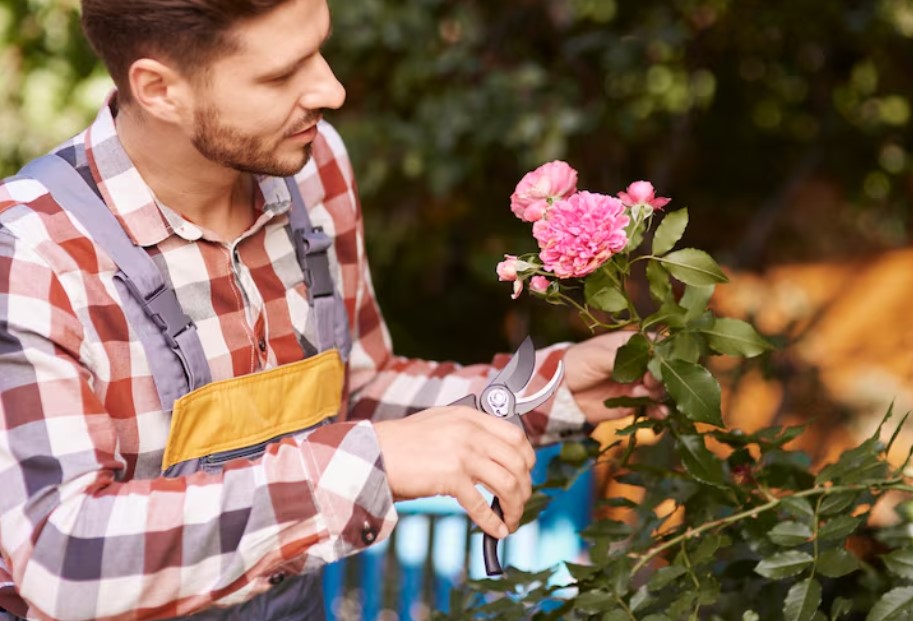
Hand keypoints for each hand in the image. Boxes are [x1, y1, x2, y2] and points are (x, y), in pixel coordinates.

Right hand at [374, 406, 534, 539]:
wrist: (373, 453)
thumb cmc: (403, 444)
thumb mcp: (441, 424)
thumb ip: (467, 432)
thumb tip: (494, 457)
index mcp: (469, 416)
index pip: (515, 434)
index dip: (527, 457)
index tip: (526, 473)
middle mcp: (470, 431)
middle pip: (517, 462)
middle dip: (524, 487)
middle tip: (519, 502)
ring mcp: (462, 453)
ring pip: (507, 484)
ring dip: (514, 507)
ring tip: (511, 520)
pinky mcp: (451, 477)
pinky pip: (482, 505)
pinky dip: (493, 522)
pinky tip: (497, 531)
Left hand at [563, 331, 666, 423]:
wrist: (561, 391)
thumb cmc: (577, 363)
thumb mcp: (597, 356)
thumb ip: (622, 359)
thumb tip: (647, 364)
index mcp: (632, 344)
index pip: (657, 345)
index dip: (663, 354)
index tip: (658, 363)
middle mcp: (640, 364)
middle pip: (663, 369)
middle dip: (660, 377)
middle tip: (648, 383)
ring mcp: (638, 384)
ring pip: (660, 390)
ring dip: (660, 395)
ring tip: (647, 397)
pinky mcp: (634, 403)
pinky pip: (652, 408)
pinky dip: (658, 412)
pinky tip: (659, 414)